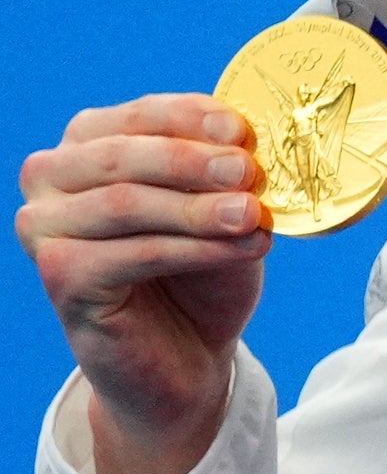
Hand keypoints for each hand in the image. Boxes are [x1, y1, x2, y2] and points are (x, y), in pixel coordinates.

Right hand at [20, 92, 270, 473]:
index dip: (191, 117)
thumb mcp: (221, 212)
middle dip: (194, 161)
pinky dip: (195, 249)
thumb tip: (247, 141)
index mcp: (86, 144)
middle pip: (124, 156)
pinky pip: (133, 253)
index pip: (138, 115)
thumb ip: (223, 175)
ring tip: (255, 215)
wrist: (186, 358)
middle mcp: (51, 178)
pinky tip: (247, 247)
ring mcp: (44, 228)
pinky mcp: (60, 276)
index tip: (244, 129)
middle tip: (252, 172)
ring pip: (125, 204)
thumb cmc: (202, 275)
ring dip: (198, 208)